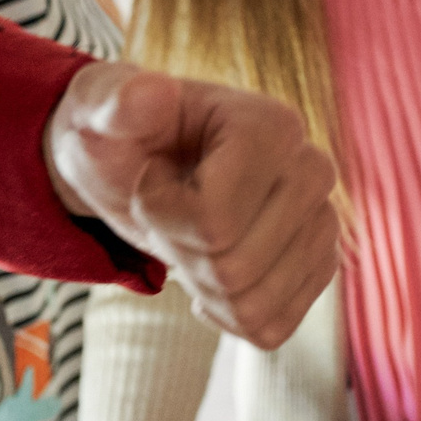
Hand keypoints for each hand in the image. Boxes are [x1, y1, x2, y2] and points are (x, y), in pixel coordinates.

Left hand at [44, 62, 341, 348]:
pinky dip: (226, 315)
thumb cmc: (119, 136)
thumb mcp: (98, 112)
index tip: (151, 178)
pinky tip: (211, 277)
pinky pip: (271, 327)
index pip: (215, 221)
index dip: (160, 214)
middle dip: (180, 253)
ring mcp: (323, 222)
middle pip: (235, 268)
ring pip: (254, 306)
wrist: (142, 166)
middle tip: (168, 214)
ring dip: (201, 287)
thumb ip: (114, 100)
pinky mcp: (319, 266)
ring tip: (190, 240)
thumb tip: (151, 93)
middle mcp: (313, 171)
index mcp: (273, 125)